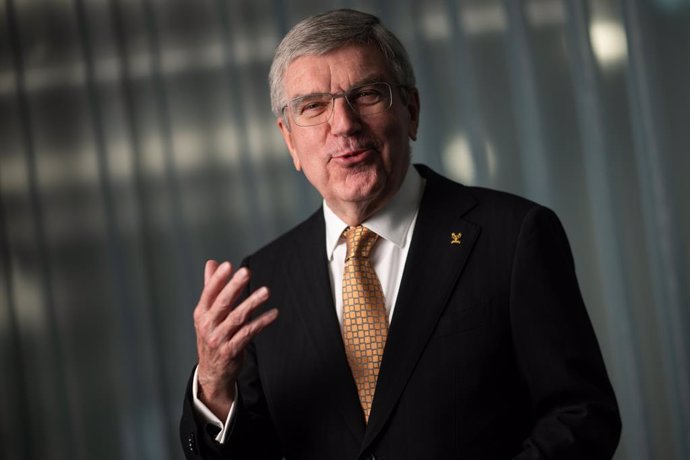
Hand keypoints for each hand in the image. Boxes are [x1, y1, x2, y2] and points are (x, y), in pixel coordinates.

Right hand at [193, 260, 278, 419]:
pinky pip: (248, 333)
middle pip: (222, 303)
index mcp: (201, 314)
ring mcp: (219, 339)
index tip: (228, 265)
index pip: (208, 293)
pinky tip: (273, 313)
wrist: (212, 372)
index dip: (217, 279)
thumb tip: (211, 263)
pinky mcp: (231, 351)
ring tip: (266, 291)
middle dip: (234, 286)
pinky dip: (261, 322)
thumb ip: (211, 288)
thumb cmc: (212, 336)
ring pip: (237, 318)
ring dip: (252, 303)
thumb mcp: (207, 314)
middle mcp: (208, 326)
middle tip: (246, 272)